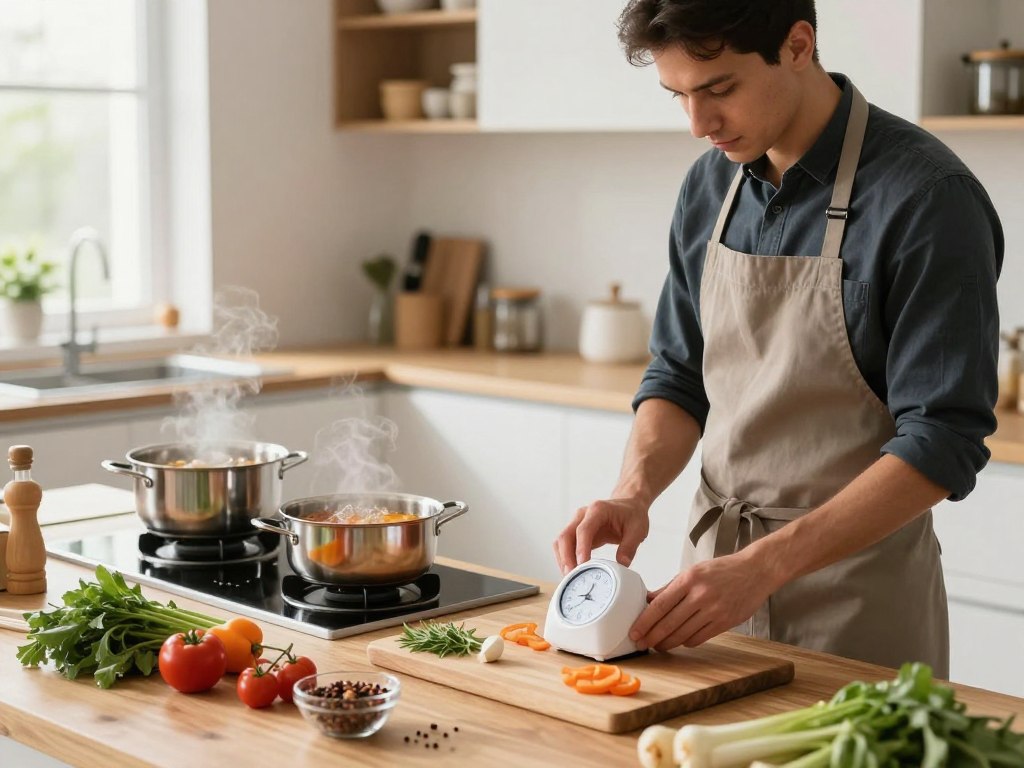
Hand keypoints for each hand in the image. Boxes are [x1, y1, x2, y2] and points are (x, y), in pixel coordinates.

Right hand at [553, 497, 649, 574]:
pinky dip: (565, 559)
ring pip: (560, 542)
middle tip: (572, 575)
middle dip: (566, 557)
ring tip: (570, 577)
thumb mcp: (638, 530)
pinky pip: (565, 546)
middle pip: (565, 536)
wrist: (628, 506)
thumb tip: (622, 564)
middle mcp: (582, 515)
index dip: (581, 547)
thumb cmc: (632, 515)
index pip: (584, 530)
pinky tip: (572, 571)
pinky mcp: (576, 532)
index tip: (582, 564)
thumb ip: (630, 547)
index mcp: (598, 510)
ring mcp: (577, 523)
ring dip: (563, 559)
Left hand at [628, 552, 773, 650]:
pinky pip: (699, 638)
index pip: (660, 605)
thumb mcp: (694, 571)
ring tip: (657, 645)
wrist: (756, 571)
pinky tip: (679, 640)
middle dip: (651, 637)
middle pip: (669, 623)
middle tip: (640, 644)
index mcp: (689, 579)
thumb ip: (671, 586)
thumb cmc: (722, 570)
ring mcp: (714, 611)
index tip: (634, 632)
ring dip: (667, 643)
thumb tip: (648, 599)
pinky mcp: (725, 623)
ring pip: (683, 634)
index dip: (644, 622)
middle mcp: (700, 595)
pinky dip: (686, 641)